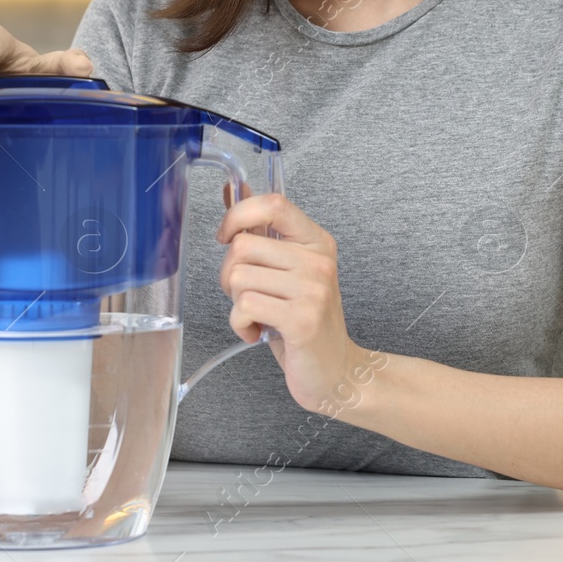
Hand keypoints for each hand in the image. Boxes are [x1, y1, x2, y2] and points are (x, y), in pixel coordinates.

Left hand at [216, 192, 383, 416]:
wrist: (336, 371)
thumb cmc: (305, 321)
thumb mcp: (286, 271)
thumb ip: (262, 232)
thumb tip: (234, 190)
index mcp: (316, 242)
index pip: (274, 203)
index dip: (239, 214)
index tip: (226, 236)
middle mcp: (318, 261)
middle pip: (243, 245)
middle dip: (230, 274)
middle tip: (249, 295)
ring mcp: (313, 290)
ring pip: (238, 277)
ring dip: (236, 303)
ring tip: (258, 315)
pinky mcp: (302, 319)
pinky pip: (244, 306)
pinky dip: (240, 324)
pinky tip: (257, 332)